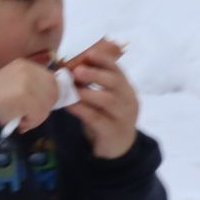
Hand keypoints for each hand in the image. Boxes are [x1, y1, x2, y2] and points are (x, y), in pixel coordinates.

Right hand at [0, 59, 56, 133]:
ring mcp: (29, 83)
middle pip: (54, 91)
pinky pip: (40, 115)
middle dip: (44, 106)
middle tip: (27, 114)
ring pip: (48, 105)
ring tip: (20, 118)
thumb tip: (52, 97)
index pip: (51, 79)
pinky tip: (18, 122)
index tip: (35, 105)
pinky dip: (30, 123)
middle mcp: (29, 69)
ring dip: (36, 117)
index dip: (48, 94)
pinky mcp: (28, 98)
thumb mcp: (12, 83)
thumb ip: (31, 84)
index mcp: (25, 64)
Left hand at [63, 39, 140, 158]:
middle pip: (115, 83)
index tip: (89, 53)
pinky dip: (82, 110)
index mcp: (126, 89)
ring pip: (108, 100)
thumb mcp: (105, 98)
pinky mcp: (113, 132)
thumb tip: (73, 66)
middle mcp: (128, 100)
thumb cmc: (107, 117)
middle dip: (95, 75)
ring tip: (72, 88)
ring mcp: (123, 117)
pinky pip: (97, 119)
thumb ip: (95, 84)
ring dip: (87, 92)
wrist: (118, 146)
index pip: (118, 71)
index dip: (104, 61)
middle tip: (77, 70)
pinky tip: (70, 105)